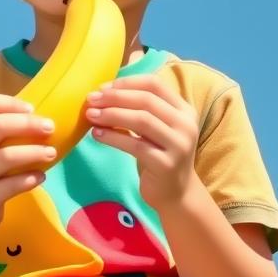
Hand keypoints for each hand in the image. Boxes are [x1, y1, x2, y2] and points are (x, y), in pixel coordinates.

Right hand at [0, 93, 55, 234]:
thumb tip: (34, 115)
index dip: (11, 103)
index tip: (32, 109)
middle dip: (28, 124)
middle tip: (50, 127)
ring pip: (7, 156)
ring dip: (35, 152)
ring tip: (52, 153)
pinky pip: (13, 185)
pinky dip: (31, 178)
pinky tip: (41, 177)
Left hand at [84, 74, 199, 212]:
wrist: (176, 193)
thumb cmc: (159, 154)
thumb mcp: (154, 128)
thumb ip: (139, 109)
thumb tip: (102, 91)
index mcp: (184, 110)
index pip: (154, 84)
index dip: (126, 83)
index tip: (103, 88)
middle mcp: (186, 125)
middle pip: (146, 100)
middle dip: (115, 97)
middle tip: (91, 99)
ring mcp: (178, 145)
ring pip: (142, 120)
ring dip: (112, 114)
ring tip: (91, 115)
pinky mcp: (166, 164)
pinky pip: (135, 145)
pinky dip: (113, 137)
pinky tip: (97, 134)